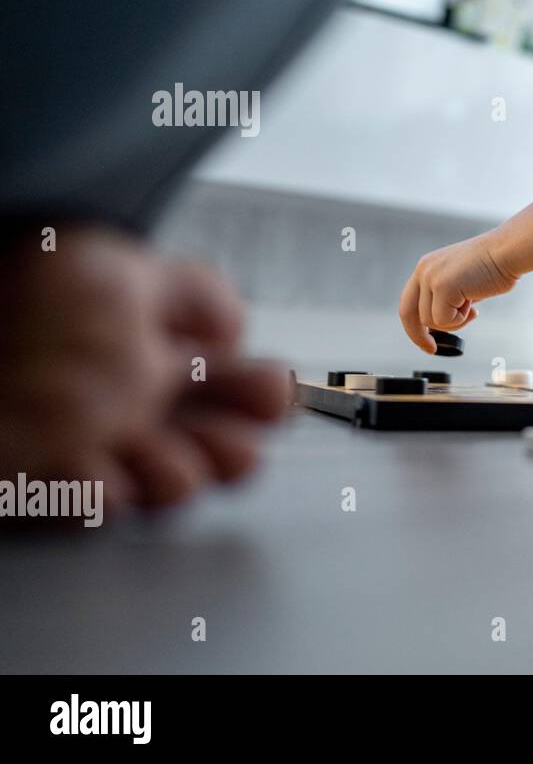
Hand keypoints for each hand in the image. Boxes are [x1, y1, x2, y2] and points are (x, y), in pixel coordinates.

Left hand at [0, 225, 287, 516]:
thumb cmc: (18, 284)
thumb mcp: (114, 266)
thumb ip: (191, 292)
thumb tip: (234, 328)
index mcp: (160, 362)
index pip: (238, 391)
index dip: (263, 397)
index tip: (267, 391)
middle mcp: (135, 412)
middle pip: (218, 452)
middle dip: (232, 452)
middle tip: (225, 441)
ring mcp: (92, 451)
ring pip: (166, 488)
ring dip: (175, 476)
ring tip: (154, 452)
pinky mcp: (42, 485)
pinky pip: (86, 506)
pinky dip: (98, 497)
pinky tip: (98, 473)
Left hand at [398, 233, 517, 352]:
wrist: (508, 252)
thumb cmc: (494, 265)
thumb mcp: (461, 282)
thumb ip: (447, 298)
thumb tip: (440, 322)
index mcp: (427, 267)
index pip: (409, 302)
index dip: (414, 325)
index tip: (425, 341)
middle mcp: (424, 270)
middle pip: (408, 313)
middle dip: (419, 335)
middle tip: (432, 348)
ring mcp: (431, 278)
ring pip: (430, 320)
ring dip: (454, 321)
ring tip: (471, 307)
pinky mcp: (442, 287)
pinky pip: (444, 320)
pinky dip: (461, 319)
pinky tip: (474, 305)